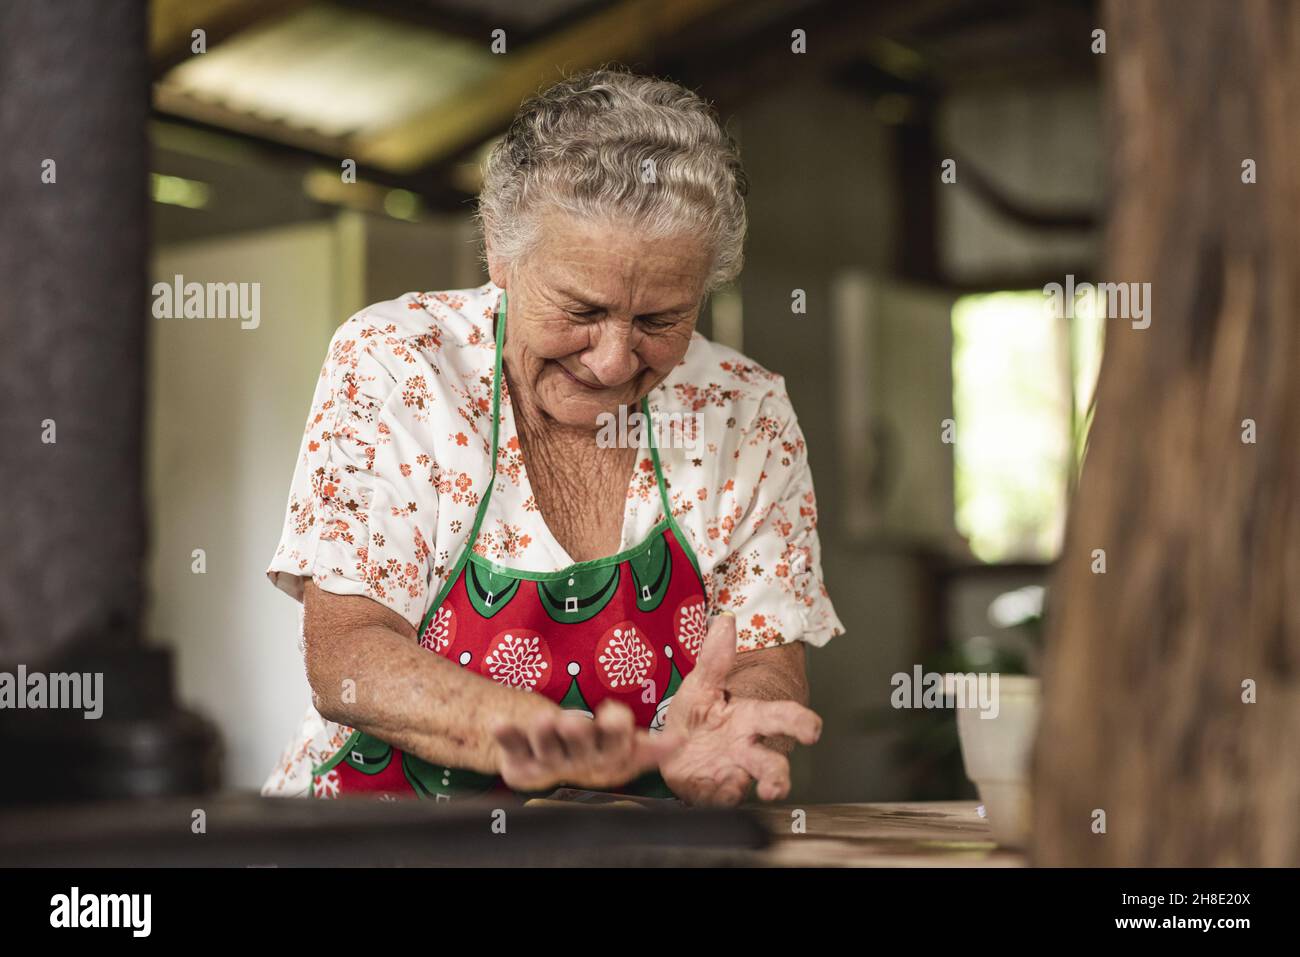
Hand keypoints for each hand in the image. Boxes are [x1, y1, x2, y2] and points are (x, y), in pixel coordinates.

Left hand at [491, 699, 681, 792]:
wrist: (549, 766)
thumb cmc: (596, 749)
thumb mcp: (625, 747)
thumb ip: (651, 746)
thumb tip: (683, 741)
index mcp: (608, 756)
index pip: (616, 744)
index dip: (615, 730)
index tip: (613, 712)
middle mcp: (578, 762)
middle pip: (579, 748)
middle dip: (577, 735)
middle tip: (572, 723)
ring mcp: (548, 763)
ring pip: (546, 748)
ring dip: (543, 733)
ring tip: (543, 719)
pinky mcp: (520, 762)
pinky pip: (511, 747)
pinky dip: (505, 734)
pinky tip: (499, 722)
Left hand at [659, 613, 821, 806]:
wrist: (669, 746)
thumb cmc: (696, 716)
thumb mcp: (701, 683)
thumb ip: (715, 656)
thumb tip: (726, 619)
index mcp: (749, 719)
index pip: (782, 718)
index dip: (800, 723)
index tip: (813, 731)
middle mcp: (747, 749)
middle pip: (773, 764)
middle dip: (778, 777)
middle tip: (777, 786)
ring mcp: (732, 772)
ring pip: (751, 786)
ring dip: (747, 791)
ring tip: (746, 792)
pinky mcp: (712, 791)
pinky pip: (719, 798)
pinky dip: (719, 795)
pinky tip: (715, 790)